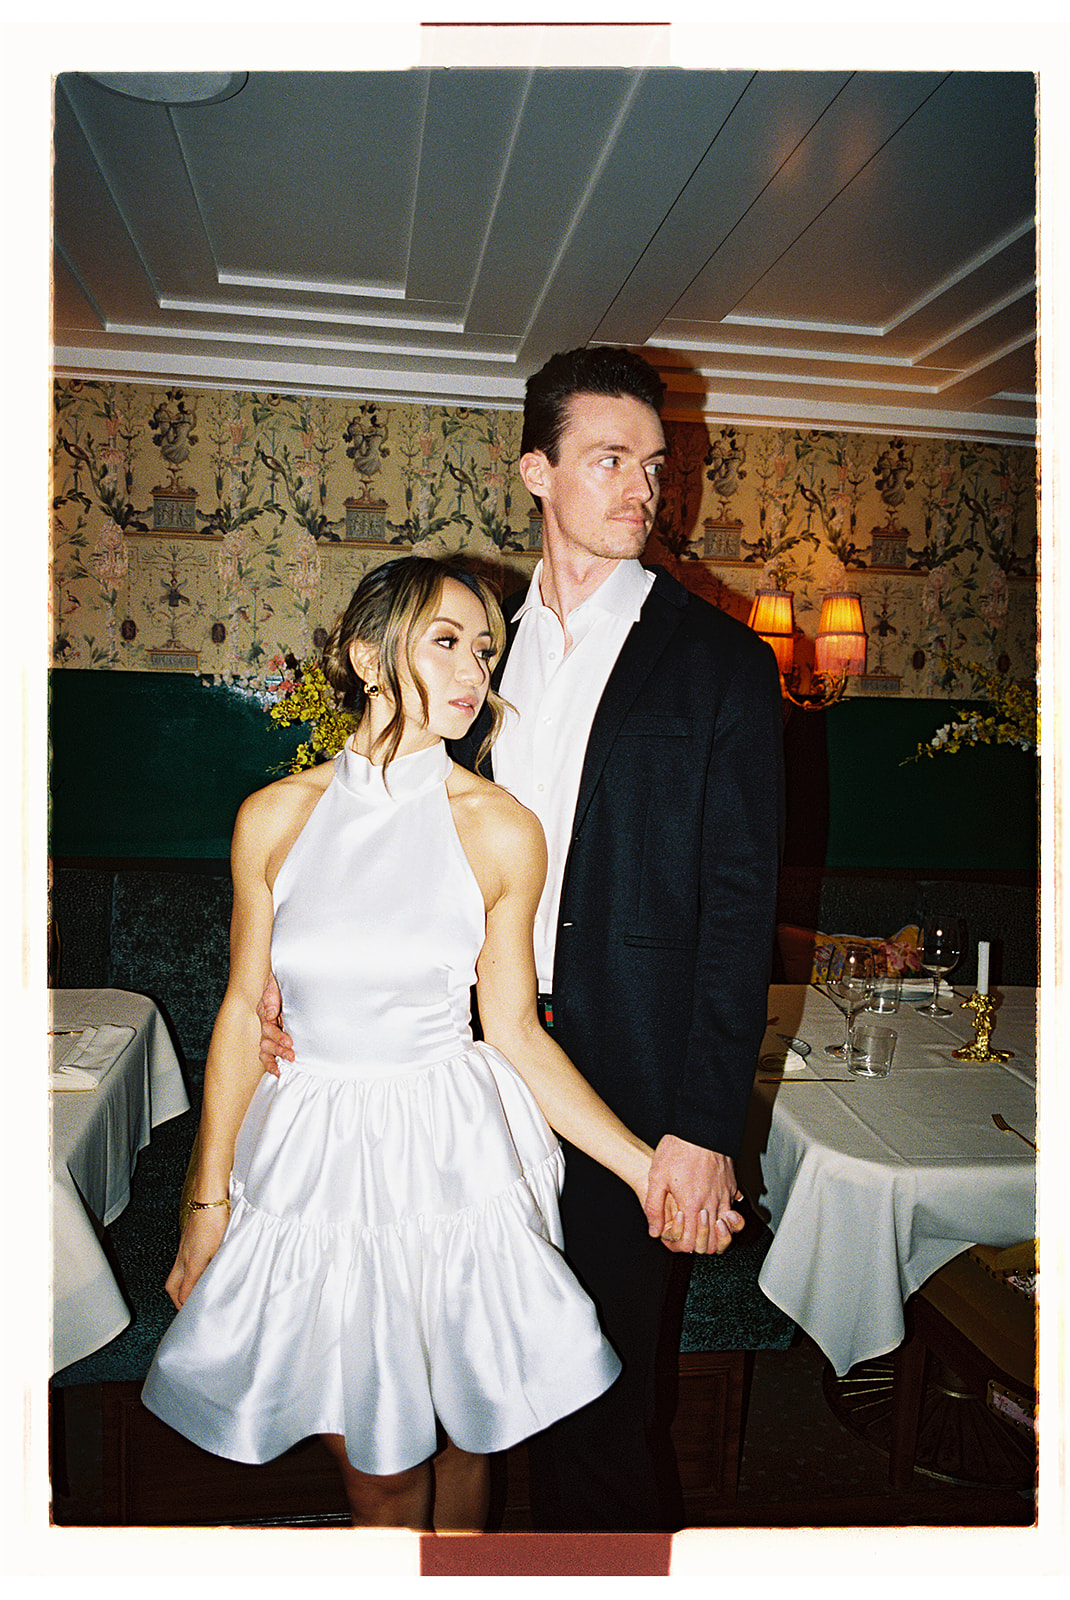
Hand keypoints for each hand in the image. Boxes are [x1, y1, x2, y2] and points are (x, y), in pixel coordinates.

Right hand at [164, 1207, 228, 1308]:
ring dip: (180, 1286)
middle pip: (171, 1287)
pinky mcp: (186, 1239)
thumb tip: (221, 1281)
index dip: (186, 1306)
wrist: (208, 1197)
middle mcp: (183, 1257)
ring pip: (175, 1274)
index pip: (182, 1293)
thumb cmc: (216, 1218)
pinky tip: (197, 1269)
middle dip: (177, 1300)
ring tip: (191, 1292)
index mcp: (192, 1263)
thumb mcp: (222, 1248)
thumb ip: (220, 1267)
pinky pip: (180, 1262)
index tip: (193, 1313)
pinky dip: (185, 1271)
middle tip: (187, 1307)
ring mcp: (183, 1248)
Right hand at [257, 972, 292, 1074]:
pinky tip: (277, 1071)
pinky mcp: (273, 1033)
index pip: (268, 1028)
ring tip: (284, 1066)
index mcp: (265, 1012)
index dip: (278, 1036)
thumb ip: (271, 997)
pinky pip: (267, 1051)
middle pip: (266, 1041)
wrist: (272, 977)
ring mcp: (268, 1028)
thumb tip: (271, 1014)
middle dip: (279, 1050)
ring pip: (265, 1048)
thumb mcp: (272, 984)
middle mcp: (265, 1022)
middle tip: (291, 1055)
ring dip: (275, 1057)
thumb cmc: (275, 981)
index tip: (289, 1042)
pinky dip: (271, 1062)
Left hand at [645, 1134, 744, 1254]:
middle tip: (691, 1237)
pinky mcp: (732, 1186)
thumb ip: (654, 1207)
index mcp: (692, 1205)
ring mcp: (725, 1195)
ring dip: (716, 1234)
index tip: (678, 1239)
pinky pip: (733, 1209)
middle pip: (713, 1242)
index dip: (684, 1246)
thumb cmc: (679, 1148)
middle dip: (701, 1245)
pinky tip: (714, 1210)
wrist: (701, 1127)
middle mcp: (711, 1203)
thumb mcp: (657, 1177)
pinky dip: (726, 1217)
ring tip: (704, 1227)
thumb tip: (654, 1230)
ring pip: (726, 1229)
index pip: (692, 1242)